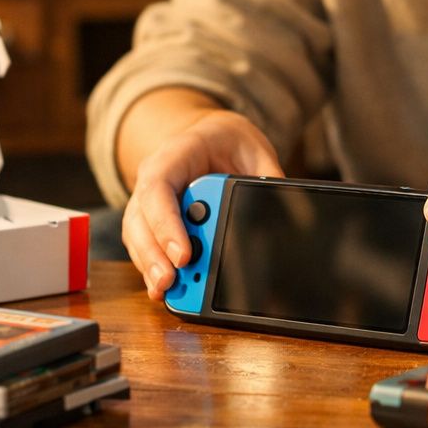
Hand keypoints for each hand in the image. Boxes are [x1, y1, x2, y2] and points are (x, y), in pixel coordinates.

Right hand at [122, 108, 282, 298]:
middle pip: (141, 217)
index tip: (185, 254)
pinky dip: (151, 265)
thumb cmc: (229, 142)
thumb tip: (291, 211)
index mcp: (177, 153)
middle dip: (155, 253)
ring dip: (149, 264)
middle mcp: (155, 175)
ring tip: (165, 291)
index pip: (160, 187)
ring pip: (137, 233)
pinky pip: (143, 242)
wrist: (213, 137)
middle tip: (171, 281)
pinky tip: (163, 287)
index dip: (167, 223)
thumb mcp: (254, 151)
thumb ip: (266, 179)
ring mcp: (148, 197)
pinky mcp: (151, 217)